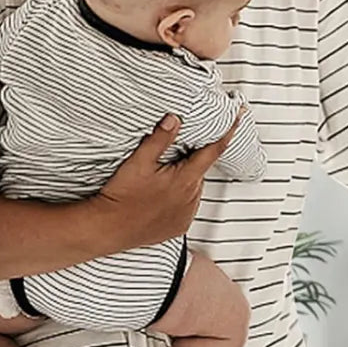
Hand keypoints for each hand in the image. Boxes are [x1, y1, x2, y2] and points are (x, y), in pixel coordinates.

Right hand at [89, 113, 239, 249]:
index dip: (227, 133)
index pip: (214, 151)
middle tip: (171, 158)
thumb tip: (175, 119)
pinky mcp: (179, 227)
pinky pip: (186, 207)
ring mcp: (187, 214)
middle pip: (199, 170)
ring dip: (184, 181)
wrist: (108, 229)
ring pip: (193, 189)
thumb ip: (159, 140)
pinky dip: (179, 199)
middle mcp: (192, 198)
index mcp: (186, 180)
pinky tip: (160, 198)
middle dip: (191, 161)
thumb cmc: (121, 196)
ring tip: (160, 180)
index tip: (239, 117)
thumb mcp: (138, 162)